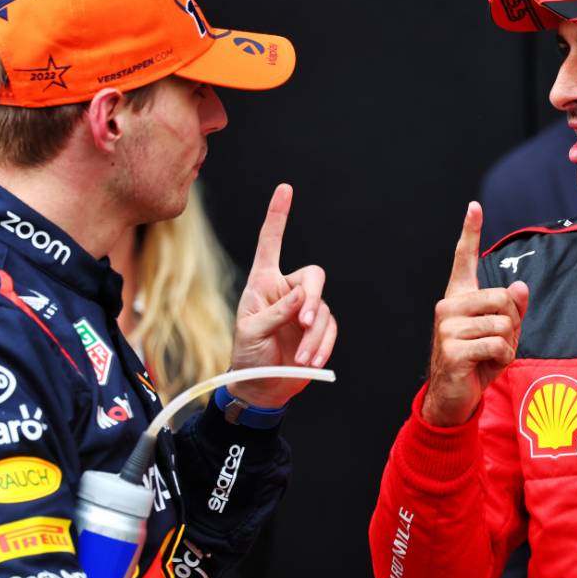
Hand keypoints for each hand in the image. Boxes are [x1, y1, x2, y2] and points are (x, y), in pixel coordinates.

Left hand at [229, 184, 337, 407]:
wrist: (261, 388)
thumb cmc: (246, 356)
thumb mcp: (251, 332)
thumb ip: (275, 312)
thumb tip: (302, 298)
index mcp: (263, 283)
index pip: (271, 243)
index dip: (278, 216)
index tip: (285, 189)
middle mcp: (286, 291)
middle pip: (313, 277)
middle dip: (312, 298)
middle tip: (305, 320)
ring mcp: (305, 311)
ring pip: (324, 310)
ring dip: (314, 336)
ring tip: (301, 358)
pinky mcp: (318, 331)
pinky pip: (330, 330)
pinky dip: (323, 346)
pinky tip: (311, 361)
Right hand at [422, 202, 527, 426]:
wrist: (453, 397)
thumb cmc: (477, 362)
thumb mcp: (500, 333)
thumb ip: (512, 310)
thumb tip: (520, 287)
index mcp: (458, 297)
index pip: (464, 259)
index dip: (470, 231)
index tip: (475, 206)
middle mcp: (448, 307)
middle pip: (502, 299)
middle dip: (512, 324)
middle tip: (498, 343)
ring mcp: (447, 328)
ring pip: (503, 325)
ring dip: (508, 346)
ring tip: (490, 357)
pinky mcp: (453, 350)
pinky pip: (498, 346)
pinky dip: (503, 360)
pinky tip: (487, 367)